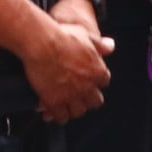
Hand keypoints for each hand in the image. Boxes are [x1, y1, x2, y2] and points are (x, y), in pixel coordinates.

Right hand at [21, 7, 111, 123]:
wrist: (41, 43)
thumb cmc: (61, 36)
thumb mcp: (84, 34)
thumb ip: (99, 44)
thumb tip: (110, 45)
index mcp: (97, 71)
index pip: (103, 82)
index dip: (95, 81)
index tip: (88, 79)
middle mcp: (87, 86)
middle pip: (94, 102)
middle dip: (87, 99)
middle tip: (78, 95)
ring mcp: (71, 95)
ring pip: (78, 111)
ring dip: (73, 108)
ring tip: (65, 105)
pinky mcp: (54, 101)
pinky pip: (61, 116)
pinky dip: (57, 115)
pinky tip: (52, 111)